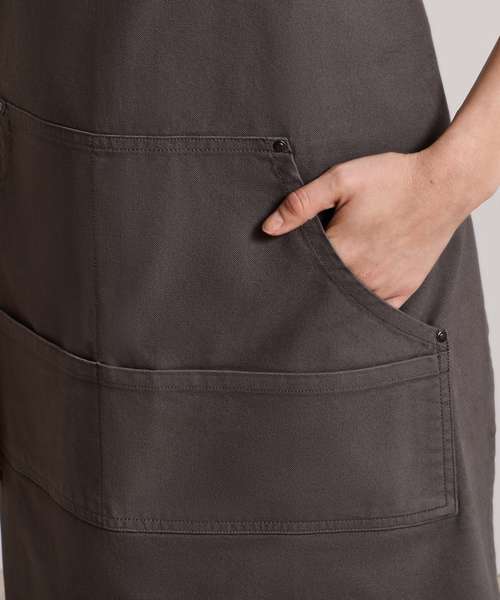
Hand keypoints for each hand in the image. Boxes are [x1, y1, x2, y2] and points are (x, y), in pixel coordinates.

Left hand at [262, 149, 468, 308]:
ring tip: (328, 285)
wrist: (445, 184)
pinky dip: (364, 305)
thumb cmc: (393, 178)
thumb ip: (302, 204)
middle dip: (312, 287)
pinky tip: (355, 294)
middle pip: (324, 292)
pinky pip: (378, 309)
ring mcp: (385, 285)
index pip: (304, 273)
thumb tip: (268, 228)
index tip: (284, 270)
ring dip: (336, 297)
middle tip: (306, 279)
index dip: (292, 269)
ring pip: (349, 303)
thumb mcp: (341, 179)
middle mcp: (362, 275)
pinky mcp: (404, 288)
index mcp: (342, 251)